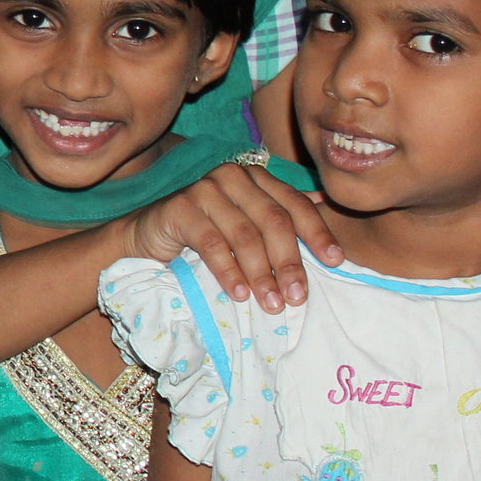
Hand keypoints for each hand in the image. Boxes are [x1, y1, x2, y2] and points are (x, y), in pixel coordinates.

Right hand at [123, 161, 340, 312]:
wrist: (146, 236)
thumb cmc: (202, 232)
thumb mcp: (245, 222)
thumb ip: (279, 212)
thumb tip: (324, 203)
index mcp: (255, 177)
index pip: (294, 203)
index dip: (317, 233)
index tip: (335, 262)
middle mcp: (232, 176)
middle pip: (273, 220)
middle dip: (289, 262)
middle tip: (297, 296)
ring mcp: (204, 189)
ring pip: (245, 235)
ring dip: (261, 274)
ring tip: (271, 303)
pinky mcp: (179, 207)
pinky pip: (212, 243)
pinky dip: (229, 272)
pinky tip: (238, 294)